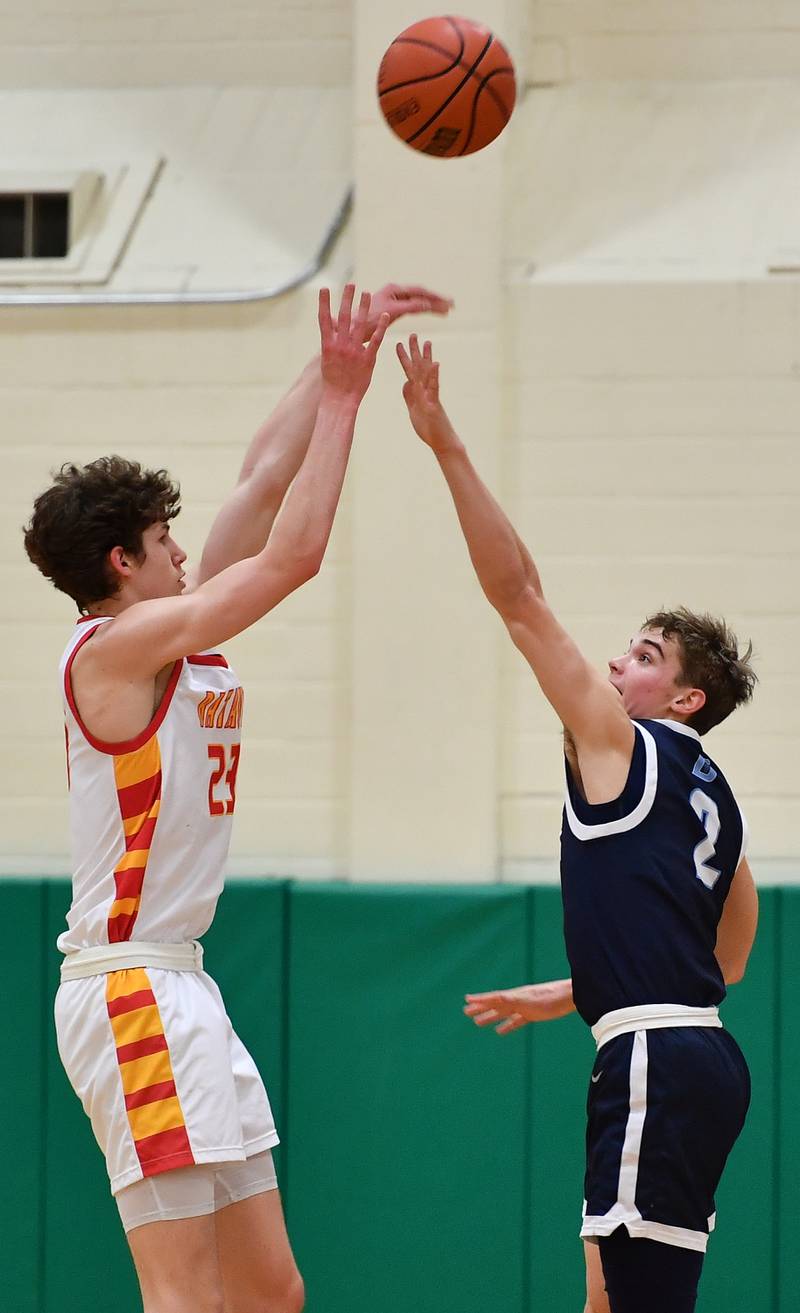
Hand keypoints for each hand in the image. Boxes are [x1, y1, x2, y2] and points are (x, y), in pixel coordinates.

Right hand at [318, 284, 389, 403]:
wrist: (340, 399)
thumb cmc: (333, 382)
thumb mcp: (328, 361)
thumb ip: (331, 345)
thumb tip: (330, 334)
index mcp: (328, 345)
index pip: (324, 320)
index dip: (324, 303)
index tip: (324, 289)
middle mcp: (341, 345)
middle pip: (344, 318)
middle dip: (347, 300)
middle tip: (351, 284)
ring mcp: (355, 351)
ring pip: (361, 325)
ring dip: (364, 307)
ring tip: (367, 293)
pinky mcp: (368, 359)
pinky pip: (377, 340)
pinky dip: (382, 327)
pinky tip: (386, 315)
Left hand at [364, 283, 452, 339]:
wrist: (352, 329)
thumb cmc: (366, 321)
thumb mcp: (390, 313)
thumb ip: (410, 307)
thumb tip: (428, 304)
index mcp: (393, 290)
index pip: (419, 292)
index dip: (434, 298)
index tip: (447, 303)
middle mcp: (395, 292)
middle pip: (421, 294)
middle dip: (437, 299)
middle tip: (452, 304)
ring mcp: (395, 300)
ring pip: (418, 301)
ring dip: (433, 304)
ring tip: (448, 309)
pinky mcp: (394, 309)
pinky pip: (413, 307)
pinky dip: (425, 309)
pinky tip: (434, 312)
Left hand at [397, 334, 457, 453]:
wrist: (442, 443)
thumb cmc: (429, 429)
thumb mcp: (414, 410)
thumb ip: (409, 396)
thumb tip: (405, 383)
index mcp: (418, 392)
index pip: (410, 371)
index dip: (404, 357)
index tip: (398, 343)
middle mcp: (425, 391)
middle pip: (419, 367)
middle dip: (415, 351)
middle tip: (412, 334)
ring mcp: (431, 396)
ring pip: (428, 374)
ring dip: (427, 358)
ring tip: (427, 342)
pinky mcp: (435, 405)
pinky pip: (435, 388)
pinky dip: (435, 376)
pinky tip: (436, 364)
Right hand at [464, 982, 571, 1033]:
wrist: (568, 997)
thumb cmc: (548, 997)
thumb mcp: (525, 999)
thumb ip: (508, 999)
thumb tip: (491, 998)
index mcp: (513, 995)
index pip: (492, 998)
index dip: (479, 1000)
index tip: (466, 1000)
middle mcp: (516, 1000)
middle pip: (494, 1005)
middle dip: (480, 1009)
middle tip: (466, 1013)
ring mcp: (524, 1007)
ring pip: (503, 1013)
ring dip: (491, 1017)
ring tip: (478, 1023)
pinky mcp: (532, 1015)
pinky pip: (515, 1021)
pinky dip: (506, 1025)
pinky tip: (500, 1031)